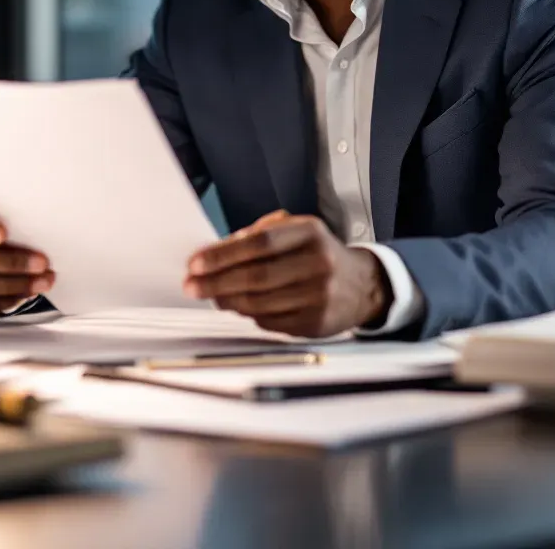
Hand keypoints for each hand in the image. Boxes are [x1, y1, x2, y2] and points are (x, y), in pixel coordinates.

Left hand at [183, 211, 392, 337]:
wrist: (362, 285)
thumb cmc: (318, 253)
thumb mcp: (296, 231)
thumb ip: (258, 235)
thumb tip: (216, 252)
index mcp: (310, 232)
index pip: (259, 243)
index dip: (223, 254)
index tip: (196, 262)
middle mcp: (318, 263)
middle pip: (256, 275)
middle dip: (216, 282)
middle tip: (192, 285)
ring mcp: (319, 296)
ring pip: (260, 303)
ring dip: (227, 301)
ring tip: (210, 295)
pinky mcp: (316, 323)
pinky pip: (270, 321)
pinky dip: (248, 315)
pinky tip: (236, 307)